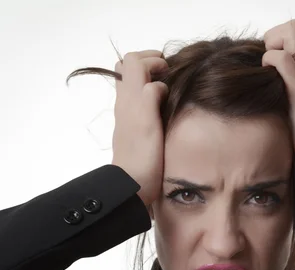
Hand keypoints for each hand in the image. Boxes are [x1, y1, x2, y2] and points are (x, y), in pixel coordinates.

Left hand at [111, 50, 169, 206]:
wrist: (133, 186)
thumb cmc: (143, 158)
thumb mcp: (149, 124)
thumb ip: (150, 97)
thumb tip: (158, 83)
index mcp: (129, 99)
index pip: (132, 61)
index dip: (151, 58)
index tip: (169, 70)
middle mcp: (125, 104)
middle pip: (128, 68)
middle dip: (149, 63)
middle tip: (169, 74)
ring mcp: (128, 116)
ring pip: (133, 84)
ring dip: (150, 79)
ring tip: (169, 89)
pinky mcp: (134, 128)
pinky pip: (139, 100)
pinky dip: (151, 95)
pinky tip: (165, 107)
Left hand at [262, 19, 294, 169]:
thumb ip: (294, 85)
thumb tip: (271, 82)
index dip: (281, 39)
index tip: (271, 60)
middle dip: (274, 36)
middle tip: (267, 61)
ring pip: (291, 33)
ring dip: (271, 46)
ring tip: (268, 70)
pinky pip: (281, 59)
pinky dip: (268, 62)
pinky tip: (267, 79)